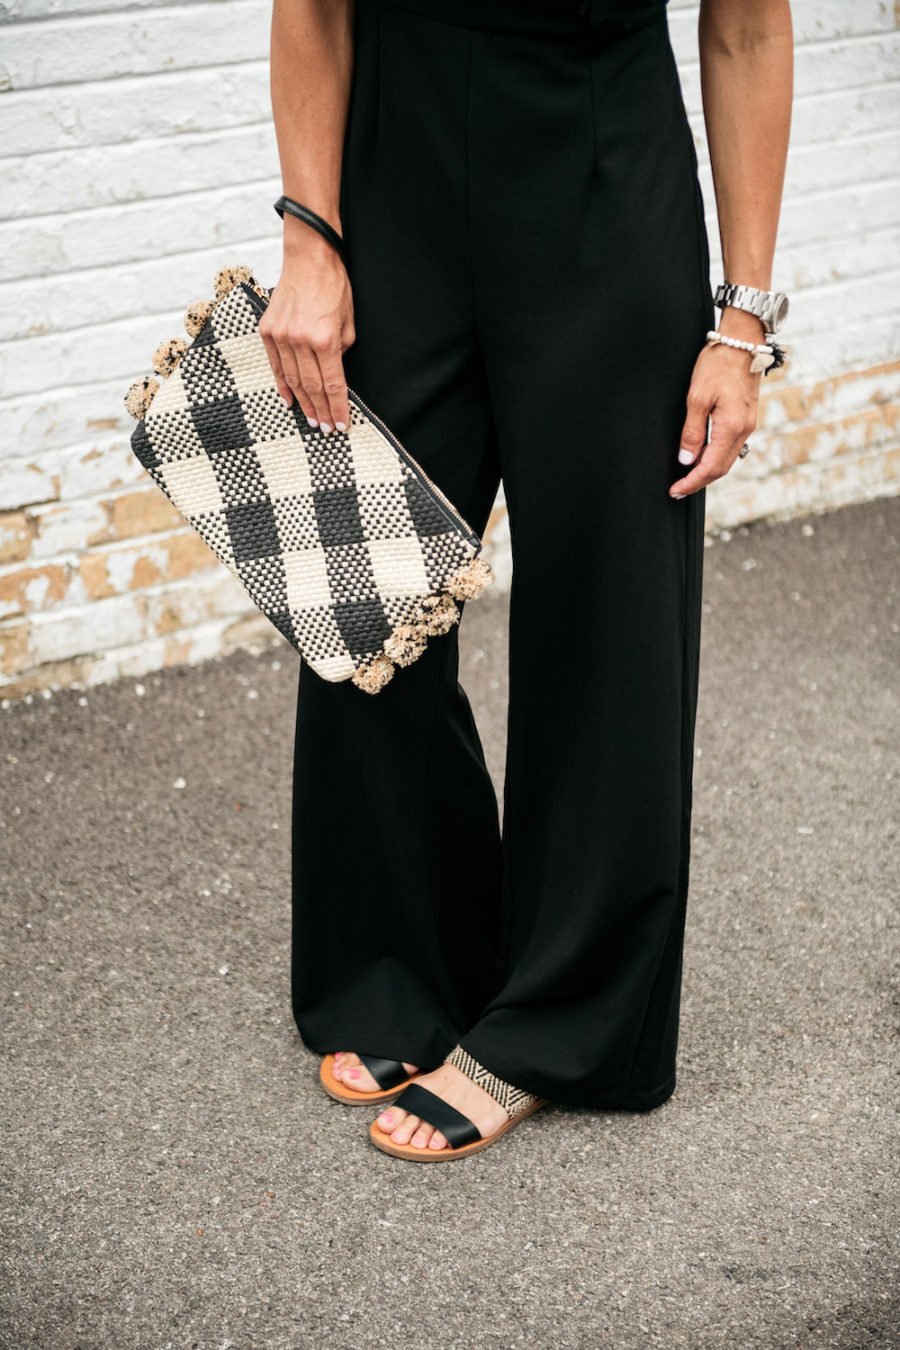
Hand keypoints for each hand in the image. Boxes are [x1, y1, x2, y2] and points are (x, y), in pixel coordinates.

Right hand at [259, 230, 355, 433]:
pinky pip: (275, 366)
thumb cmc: (334, 286)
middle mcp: (300, 340)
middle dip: (321, 411)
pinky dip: (282, 385)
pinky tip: (289, 401)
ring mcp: (280, 336)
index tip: (342, 425)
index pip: (333, 384)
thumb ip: (341, 351)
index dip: (338, 408)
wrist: (309, 258)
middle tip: (327, 429)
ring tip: (312, 420)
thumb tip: (333, 373)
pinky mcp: (268, 330)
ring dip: (303, 403)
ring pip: (292, 380)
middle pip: (312, 387)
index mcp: (326, 339)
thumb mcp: (349, 322)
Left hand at [669, 331, 761, 498]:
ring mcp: (748, 424)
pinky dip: (715, 456)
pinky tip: (701, 456)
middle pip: (721, 468)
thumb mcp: (697, 398)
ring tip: (687, 477)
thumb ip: (692, 432)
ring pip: (727, 459)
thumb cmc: (718, 363)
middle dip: (699, 481)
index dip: (692, 482)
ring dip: (707, 471)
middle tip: (678, 489)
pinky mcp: (746, 417)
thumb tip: (686, 459)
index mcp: (731, 427)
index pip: (710, 467)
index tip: (675, 490)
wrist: (742, 341)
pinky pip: (731, 446)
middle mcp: (744, 429)